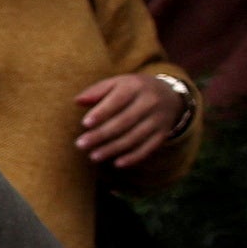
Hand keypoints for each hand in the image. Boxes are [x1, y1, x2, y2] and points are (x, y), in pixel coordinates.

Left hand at [78, 71, 197, 172]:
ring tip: (93, 156)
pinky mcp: (163, 133)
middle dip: (102, 134)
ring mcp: (159, 119)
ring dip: (113, 148)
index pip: (118, 100)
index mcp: (136, 87)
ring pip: (135, 136)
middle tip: (81, 144)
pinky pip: (149, 147)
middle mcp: (150, 102)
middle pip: (125, 121)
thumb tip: (78, 101)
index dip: (102, 112)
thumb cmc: (131, 90)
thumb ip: (97, 91)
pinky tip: (117, 164)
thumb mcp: (116, 83)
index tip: (85, 123)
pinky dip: (134, 157)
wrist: (168, 94)